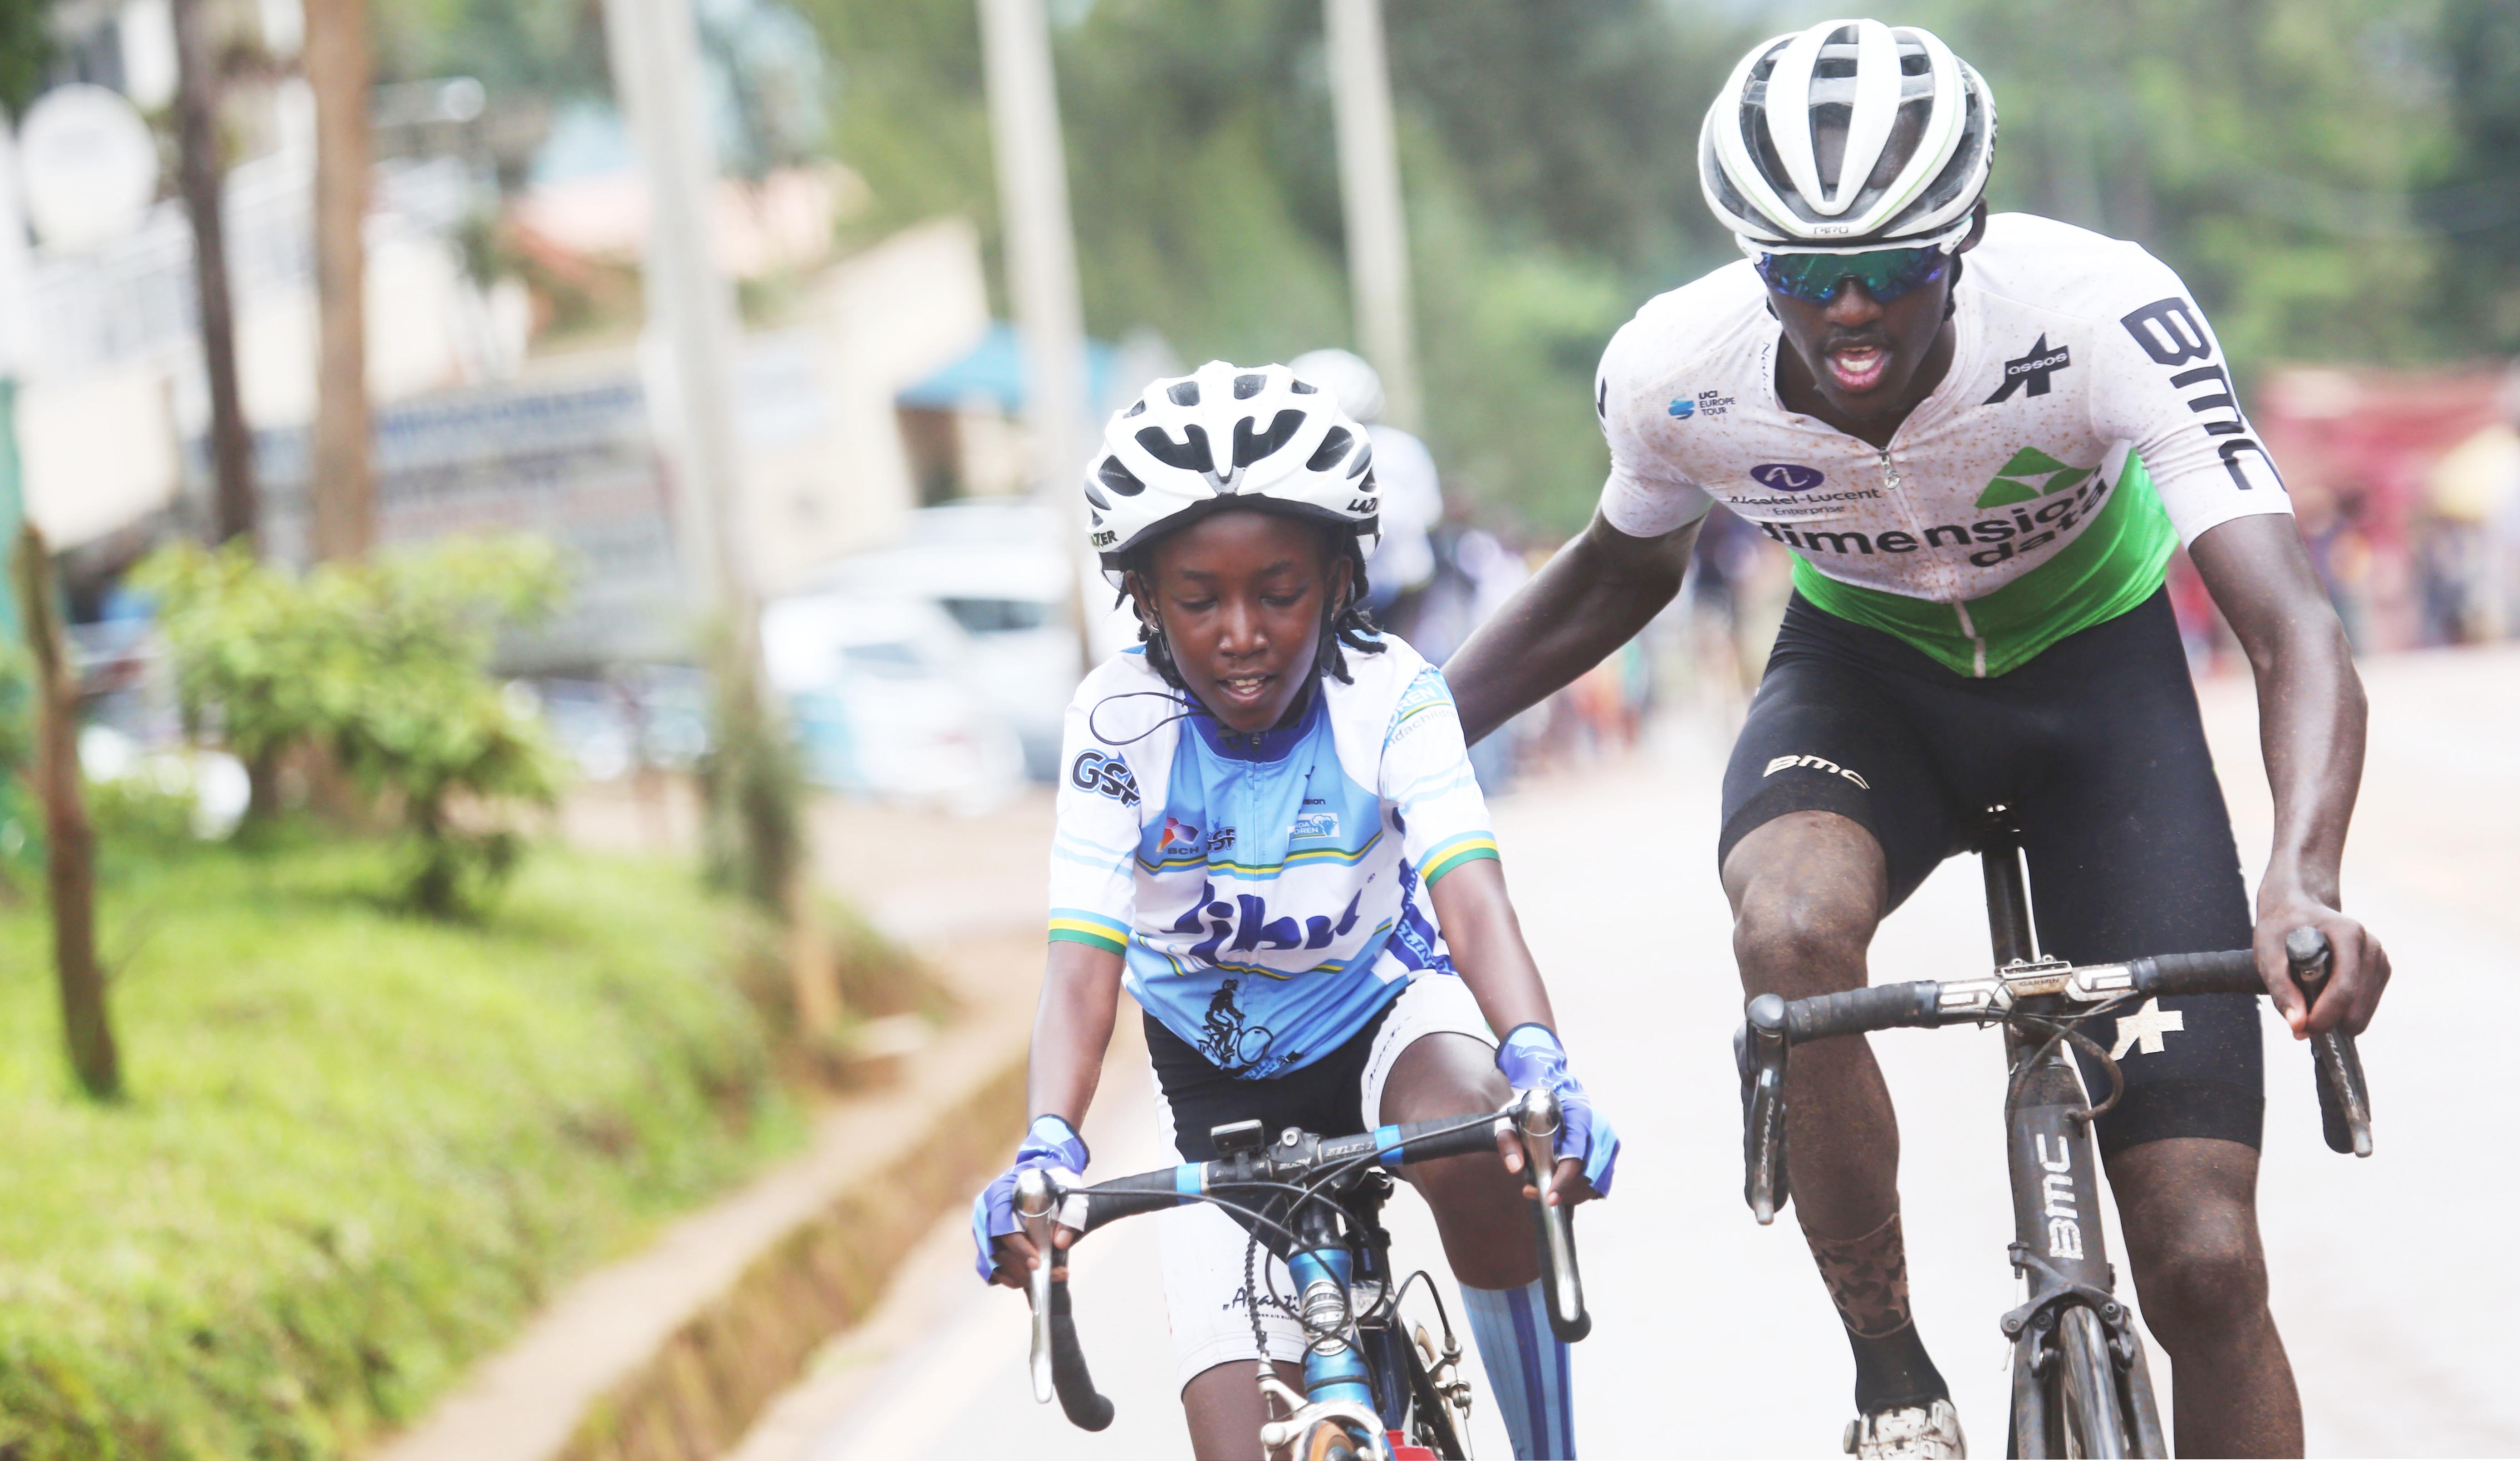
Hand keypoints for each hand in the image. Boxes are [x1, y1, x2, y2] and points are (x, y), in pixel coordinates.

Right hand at [970, 1114, 1088, 1285]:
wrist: (1044, 1174)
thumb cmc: (1052, 1179)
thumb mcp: (1068, 1189)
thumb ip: (1069, 1213)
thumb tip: (1060, 1243)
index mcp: (1000, 1192)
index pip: (1001, 1224)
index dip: (1018, 1247)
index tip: (1037, 1262)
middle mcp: (985, 1211)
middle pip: (995, 1248)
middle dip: (1020, 1267)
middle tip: (1044, 1274)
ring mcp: (984, 1228)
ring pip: (993, 1261)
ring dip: (1017, 1275)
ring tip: (1047, 1277)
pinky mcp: (988, 1242)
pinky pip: (991, 1267)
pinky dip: (1008, 1277)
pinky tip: (1029, 1280)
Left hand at [1494, 1024, 1619, 1201]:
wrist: (1553, 1092)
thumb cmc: (1532, 1106)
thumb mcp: (1511, 1118)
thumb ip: (1509, 1141)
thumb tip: (1515, 1168)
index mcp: (1579, 1116)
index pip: (1576, 1156)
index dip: (1563, 1179)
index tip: (1549, 1197)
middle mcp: (1600, 1130)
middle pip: (1588, 1175)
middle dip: (1564, 1191)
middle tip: (1533, 1193)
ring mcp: (1608, 1142)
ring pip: (1596, 1182)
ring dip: (1571, 1194)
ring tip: (1544, 1192)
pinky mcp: (1609, 1154)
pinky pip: (1600, 1182)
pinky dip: (1582, 1191)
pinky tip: (1562, 1190)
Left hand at [2255, 885, 2389, 1037]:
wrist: (2298, 908)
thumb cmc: (2281, 929)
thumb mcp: (2268, 953)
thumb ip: (2282, 989)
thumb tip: (2298, 1025)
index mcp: (2348, 934)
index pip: (2344, 988)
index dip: (2325, 1015)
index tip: (2303, 1030)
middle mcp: (2371, 946)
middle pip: (2357, 1003)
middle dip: (2330, 1020)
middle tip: (2300, 1023)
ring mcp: (2380, 960)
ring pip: (2363, 1011)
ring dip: (2336, 1017)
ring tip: (2309, 1002)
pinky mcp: (2380, 972)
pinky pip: (2365, 1007)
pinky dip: (2344, 1012)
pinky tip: (2324, 997)